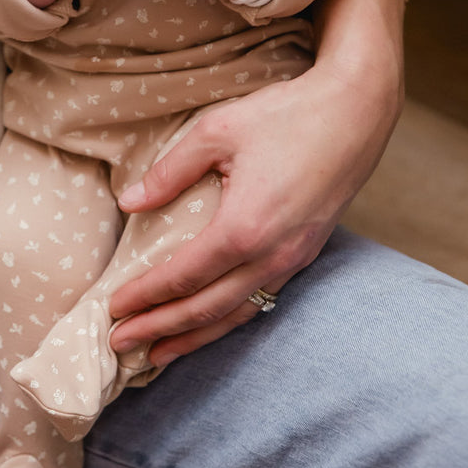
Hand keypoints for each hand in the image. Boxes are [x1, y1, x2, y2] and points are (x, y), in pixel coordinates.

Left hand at [108, 0, 406, 364]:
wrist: (356, 112)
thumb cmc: (285, 115)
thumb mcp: (216, 131)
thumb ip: (170, 172)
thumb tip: (129, 203)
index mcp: (243, 227)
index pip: (182, 277)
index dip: (145, 296)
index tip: (112, 308)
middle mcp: (271, 254)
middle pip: (206, 307)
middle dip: (160, 328)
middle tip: (118, 343)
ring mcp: (293, 259)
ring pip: (237, 313)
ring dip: (193, 336)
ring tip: (158, 354)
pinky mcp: (306, 254)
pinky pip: (262, 299)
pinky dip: (228, 320)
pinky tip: (211, 325)